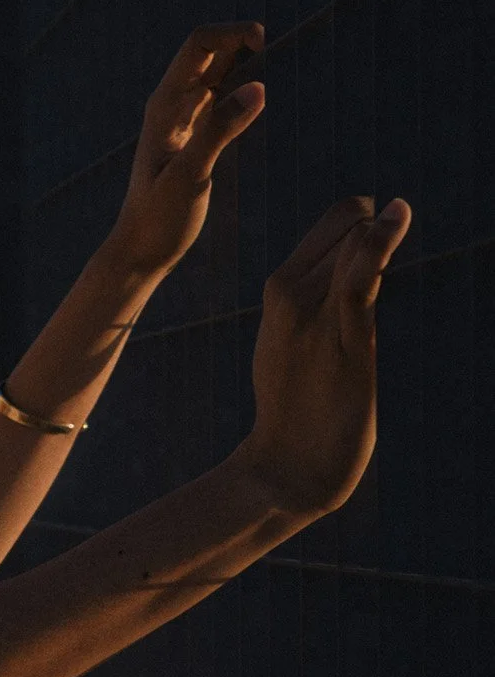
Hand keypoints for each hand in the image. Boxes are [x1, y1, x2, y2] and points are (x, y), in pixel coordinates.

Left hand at [100, 23, 268, 278]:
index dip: (232, 33)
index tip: (268, 42)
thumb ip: (219, 131)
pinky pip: (223, 100)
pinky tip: (270, 100)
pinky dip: (245, 91)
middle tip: (289, 54)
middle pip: (211, 53)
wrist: (141, 250)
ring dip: (248, 64)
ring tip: (288, 68)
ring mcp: (185, 120)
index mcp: (165, 105)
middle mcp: (173, 105)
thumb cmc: (159, 217)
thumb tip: (258, 88)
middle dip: (245, 42)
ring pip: (218, 75)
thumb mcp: (191, 175)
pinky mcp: (197, 137)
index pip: (198, 45)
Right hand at [230, 196, 410, 514]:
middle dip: (373, 228)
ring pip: (352, 244)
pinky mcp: (347, 338)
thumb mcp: (293, 342)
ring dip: (379, 229)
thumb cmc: (295, 404)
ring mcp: (315, 315)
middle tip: (386, 254)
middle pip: (344, 227)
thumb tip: (357, 266)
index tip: (383, 236)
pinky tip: (397, 215)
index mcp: (277, 290)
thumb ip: (317, 302)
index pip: (328, 227)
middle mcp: (289, 293)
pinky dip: (379, 242)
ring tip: (398, 216)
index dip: (362, 222)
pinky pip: (361, 277)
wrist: (289, 461)